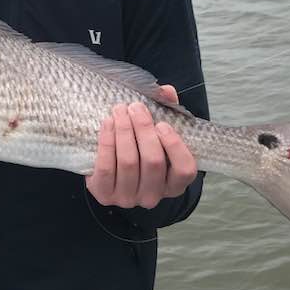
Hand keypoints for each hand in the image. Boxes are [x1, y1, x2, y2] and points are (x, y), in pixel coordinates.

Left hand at [86, 84, 196, 209]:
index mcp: (174, 184)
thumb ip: (167, 110)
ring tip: (119, 110)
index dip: (175, 145)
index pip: (184, 170)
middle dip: (143, 129)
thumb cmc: (140, 148)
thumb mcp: (157, 132)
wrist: (109, 169)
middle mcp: (153, 196)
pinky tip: (107, 123)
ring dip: (123, 131)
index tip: (162, 124)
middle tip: (135, 107)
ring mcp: (128, 198)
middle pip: (153, 161)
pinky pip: (106, 167)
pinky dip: (107, 141)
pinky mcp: (104, 195)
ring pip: (129, 162)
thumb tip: (166, 91)